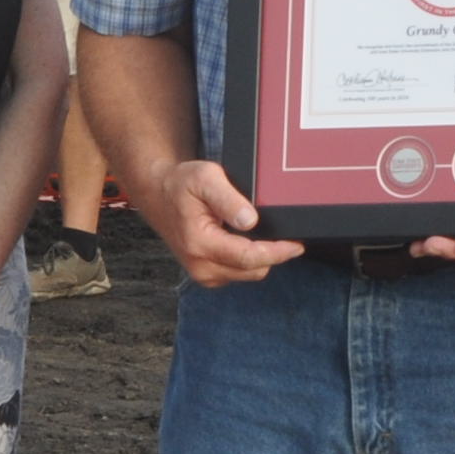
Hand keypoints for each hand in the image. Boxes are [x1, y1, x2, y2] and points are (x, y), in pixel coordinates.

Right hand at [147, 159, 305, 288]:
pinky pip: (239, 272)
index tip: (296, 245)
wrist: (158, 195)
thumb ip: (228, 199)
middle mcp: (200, 266)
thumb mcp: (205, 178)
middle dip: (272, 254)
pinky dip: (248, 259)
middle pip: (253, 270)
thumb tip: (251, 221)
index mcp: (200, 244)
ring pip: (248, 274)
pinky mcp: (206, 275)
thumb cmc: (180, 184)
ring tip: (259, 233)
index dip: (277, 252)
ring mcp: (202, 274)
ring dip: (260, 257)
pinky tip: (245, 239)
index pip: (248, 258)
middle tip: (284, 234)